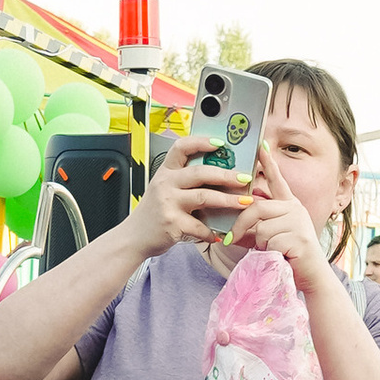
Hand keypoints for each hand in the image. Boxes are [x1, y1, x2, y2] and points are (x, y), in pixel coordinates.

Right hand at [130, 137, 257, 259]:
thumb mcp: (165, 189)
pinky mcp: (172, 223)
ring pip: (204, 197)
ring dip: (228, 200)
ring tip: (245, 202)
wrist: (134, 237)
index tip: (221, 143)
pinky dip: (211, 232)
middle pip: (200, 172)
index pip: (181, 147)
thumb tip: (219, 174)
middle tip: (245, 178)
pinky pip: (199, 226)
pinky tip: (218, 234)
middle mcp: (165, 184)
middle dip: (227, 175)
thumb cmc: (154, 213)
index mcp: (165, 171)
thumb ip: (185, 181)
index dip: (202, 142)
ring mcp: (168, 203)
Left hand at [226, 146, 332, 294]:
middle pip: (257, 208)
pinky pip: (269, 242)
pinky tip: (281, 257)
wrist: (312, 277)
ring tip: (272, 252)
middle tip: (230, 240)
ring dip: (260, 245)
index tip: (261, 145)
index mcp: (289, 206)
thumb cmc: (289, 257)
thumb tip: (231, 229)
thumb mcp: (270, 238)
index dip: (268, 162)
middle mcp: (295, 209)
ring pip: (262, 228)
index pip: (277, 180)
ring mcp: (299, 222)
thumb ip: (256, 228)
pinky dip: (268, 253)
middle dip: (240, 225)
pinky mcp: (299, 237)